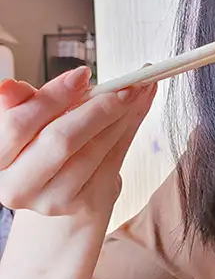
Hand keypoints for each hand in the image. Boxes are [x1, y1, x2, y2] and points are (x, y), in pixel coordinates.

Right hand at [0, 68, 155, 223]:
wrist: (57, 190)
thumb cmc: (39, 149)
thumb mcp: (27, 123)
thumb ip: (24, 105)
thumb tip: (11, 86)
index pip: (19, 124)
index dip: (53, 97)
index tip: (83, 75)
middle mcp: (17, 187)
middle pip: (61, 140)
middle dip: (97, 108)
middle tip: (125, 85)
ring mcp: (52, 200)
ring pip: (93, 151)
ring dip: (121, 117)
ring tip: (137, 92)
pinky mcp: (84, 203)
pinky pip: (112, 161)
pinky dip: (128, 131)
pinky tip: (135, 112)